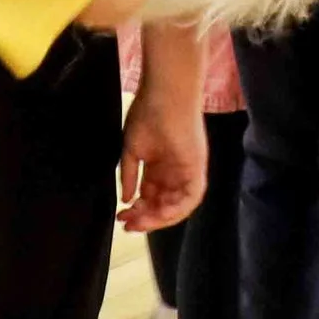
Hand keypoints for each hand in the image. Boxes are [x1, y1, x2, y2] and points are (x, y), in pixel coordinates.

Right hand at [118, 60, 208, 233]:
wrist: (164, 94)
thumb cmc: (147, 113)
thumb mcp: (132, 149)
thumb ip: (129, 175)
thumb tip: (126, 199)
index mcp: (160, 166)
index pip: (150, 196)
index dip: (137, 210)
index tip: (121, 217)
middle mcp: (175, 171)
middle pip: (162, 204)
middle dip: (145, 218)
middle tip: (127, 224)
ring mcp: (187, 170)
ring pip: (176, 206)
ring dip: (158, 218)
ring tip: (139, 222)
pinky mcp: (197, 168)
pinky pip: (191, 197)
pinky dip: (176, 209)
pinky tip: (158, 214)